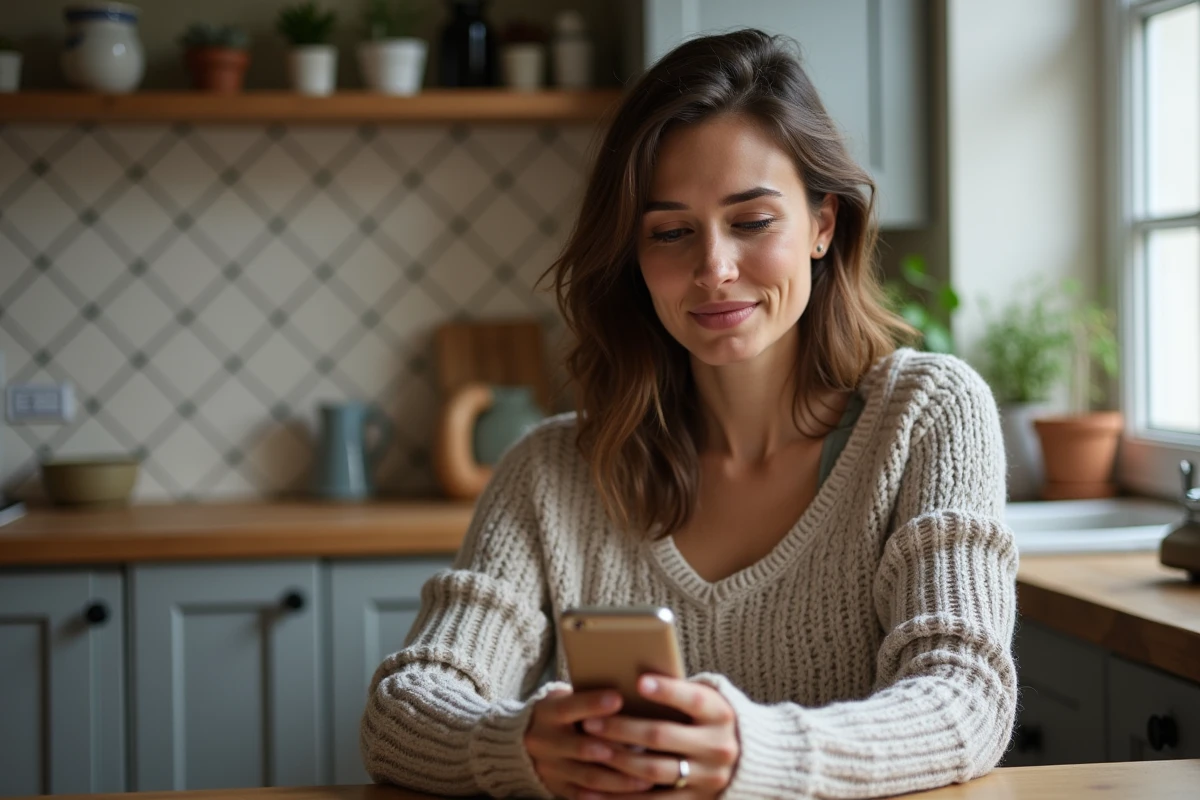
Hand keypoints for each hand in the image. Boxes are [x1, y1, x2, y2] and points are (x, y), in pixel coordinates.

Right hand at [524, 686, 657, 798]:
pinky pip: (585, 797)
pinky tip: (632, 796)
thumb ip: (588, 697)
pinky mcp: (558, 788)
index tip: (619, 698)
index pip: (569, 707)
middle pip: (580, 747)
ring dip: (619, 779)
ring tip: (647, 779)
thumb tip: (629, 690)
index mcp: (547, 713)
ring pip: (588, 777)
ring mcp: (550, 769)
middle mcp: (544, 742)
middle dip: (611, 749)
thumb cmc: (563, 712)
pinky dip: (609, 797)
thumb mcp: (565, 698)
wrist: (529, 739)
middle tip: (643, 749)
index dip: (593, 704)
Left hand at [577, 676, 738, 798]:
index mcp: (721, 714)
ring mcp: (708, 777)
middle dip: (622, 729)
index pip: (694, 699)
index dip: (667, 691)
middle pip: (663, 736)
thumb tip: (630, 679)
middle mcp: (718, 747)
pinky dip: (625, 796)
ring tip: (592, 751)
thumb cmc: (708, 719)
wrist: (747, 759)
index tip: (639, 681)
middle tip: (591, 723)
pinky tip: (598, 791)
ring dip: (619, 760)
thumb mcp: (705, 702)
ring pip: (655, 770)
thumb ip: (678, 693)